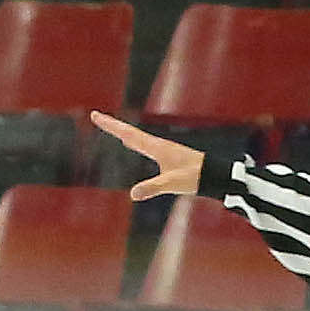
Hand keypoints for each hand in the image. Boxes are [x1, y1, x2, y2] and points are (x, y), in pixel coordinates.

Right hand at [85, 109, 207, 204]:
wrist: (214, 174)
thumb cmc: (194, 177)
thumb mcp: (171, 184)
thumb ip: (152, 188)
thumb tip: (133, 194)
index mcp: (156, 148)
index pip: (128, 134)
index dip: (111, 126)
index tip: (96, 116)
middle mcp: (157, 144)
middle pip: (129, 132)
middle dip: (112, 125)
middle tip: (96, 116)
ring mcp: (162, 148)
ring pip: (136, 136)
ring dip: (121, 130)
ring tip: (110, 126)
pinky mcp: (166, 155)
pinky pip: (143, 144)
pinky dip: (132, 140)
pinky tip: (131, 143)